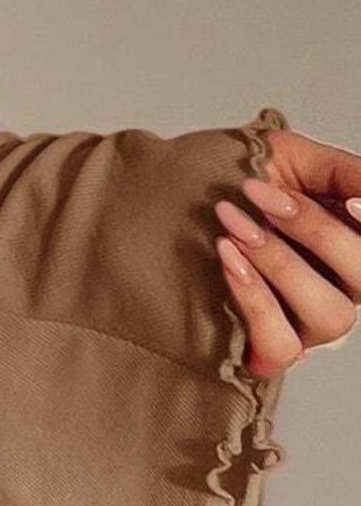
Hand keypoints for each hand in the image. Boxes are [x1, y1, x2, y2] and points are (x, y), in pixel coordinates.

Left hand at [214, 128, 360, 376]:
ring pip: (330, 316)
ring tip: (234, 228)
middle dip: (317, 231)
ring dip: (282, 265)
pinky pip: (280, 344)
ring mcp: (303, 323)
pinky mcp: (263, 348)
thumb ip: (344, 172)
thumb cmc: (229, 178)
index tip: (346, 200)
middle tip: (260, 195)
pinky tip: (228, 262)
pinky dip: (257, 300)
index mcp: (349, 244)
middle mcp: (337, 287)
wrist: (163, 198)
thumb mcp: (289, 157)